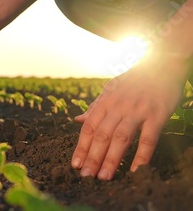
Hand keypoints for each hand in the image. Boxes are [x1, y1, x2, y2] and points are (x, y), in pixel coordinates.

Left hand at [71, 54, 189, 179]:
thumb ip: (95, 107)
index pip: (89, 128)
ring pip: (121, 138)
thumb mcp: (110, 89)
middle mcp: (118, 106)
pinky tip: (135, 170)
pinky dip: (142, 155)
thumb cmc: (135, 80)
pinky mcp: (157, 114)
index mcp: (105, 101)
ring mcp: (138, 110)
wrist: (162, 63)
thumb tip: (77, 121)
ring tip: (104, 176)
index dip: (82, 147)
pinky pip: (148, 138)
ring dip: (112, 159)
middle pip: (102, 135)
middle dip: (92, 157)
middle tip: (86, 176)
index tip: (75, 164)